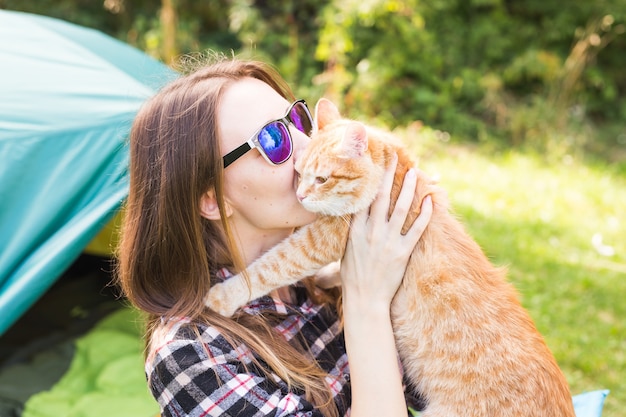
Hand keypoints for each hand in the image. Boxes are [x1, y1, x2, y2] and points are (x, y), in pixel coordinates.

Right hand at [340, 154, 432, 310]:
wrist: (365, 299)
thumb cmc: (353, 277)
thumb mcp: (343, 250)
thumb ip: (349, 231)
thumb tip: (350, 214)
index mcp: (354, 230)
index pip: (363, 198)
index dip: (370, 179)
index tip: (374, 163)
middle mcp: (371, 232)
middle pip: (381, 197)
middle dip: (389, 175)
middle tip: (395, 157)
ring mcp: (388, 241)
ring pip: (401, 208)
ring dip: (408, 188)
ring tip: (414, 172)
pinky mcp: (403, 252)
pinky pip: (417, 229)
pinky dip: (424, 214)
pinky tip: (430, 201)